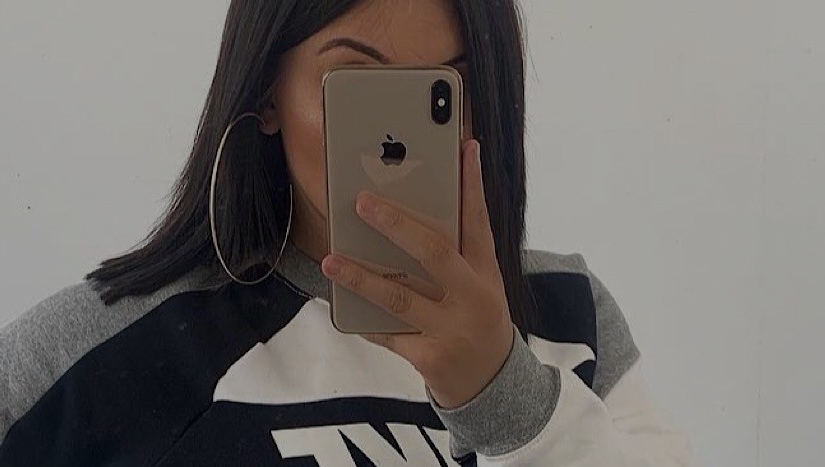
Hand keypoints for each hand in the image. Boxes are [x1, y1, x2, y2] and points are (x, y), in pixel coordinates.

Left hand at [321, 139, 514, 408]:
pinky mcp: (431, 358)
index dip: (473, 184)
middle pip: (435, 253)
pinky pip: (388, 335)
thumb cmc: (476, 319)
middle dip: (397, 225)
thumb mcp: (479, 284)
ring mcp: (452, 329)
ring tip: (331, 261)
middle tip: (363, 202)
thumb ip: (455, 253)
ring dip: (362, 277)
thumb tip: (408, 216)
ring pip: (400, 298)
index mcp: (486, 272)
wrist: (492, 383)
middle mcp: (472, 297)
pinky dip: (365, 320)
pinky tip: (341, 306)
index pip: (480, 220)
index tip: (465, 147)